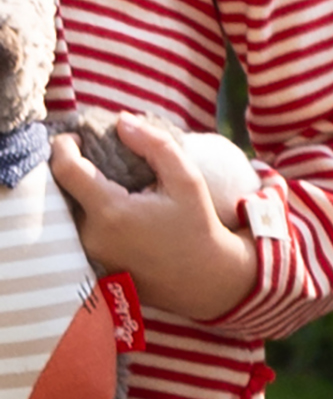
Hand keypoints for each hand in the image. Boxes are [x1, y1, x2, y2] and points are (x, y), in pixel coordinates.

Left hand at [50, 116, 257, 322]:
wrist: (203, 277)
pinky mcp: (92, 264)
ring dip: (81, 192)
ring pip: (70, 210)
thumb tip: (121, 121)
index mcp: (111, 211)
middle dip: (73, 168)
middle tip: (92, 155)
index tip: (76, 137)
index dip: (63, 146)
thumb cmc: (198, 225)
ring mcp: (89, 253)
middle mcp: (91, 234)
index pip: (66, 169)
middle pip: (63, 191)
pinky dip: (88, 212)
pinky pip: (79, 230)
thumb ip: (155, 145)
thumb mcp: (187, 179)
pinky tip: (112, 207)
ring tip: (104, 181)